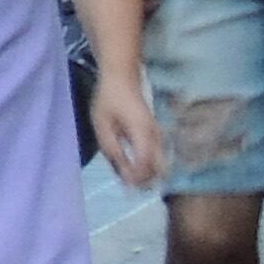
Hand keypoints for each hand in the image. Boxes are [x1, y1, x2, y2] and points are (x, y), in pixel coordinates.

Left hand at [87, 66, 165, 191]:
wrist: (122, 78)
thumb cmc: (109, 100)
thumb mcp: (103, 126)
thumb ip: (113, 151)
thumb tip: (124, 176)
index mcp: (142, 132)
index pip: (146, 163)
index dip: (137, 178)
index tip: (124, 185)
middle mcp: (156, 136)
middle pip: (160, 169)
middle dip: (145, 181)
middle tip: (127, 185)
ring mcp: (159, 135)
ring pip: (160, 165)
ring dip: (146, 175)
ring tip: (126, 176)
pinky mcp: (156, 136)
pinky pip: (156, 157)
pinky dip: (146, 167)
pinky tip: (130, 166)